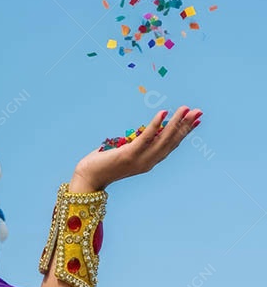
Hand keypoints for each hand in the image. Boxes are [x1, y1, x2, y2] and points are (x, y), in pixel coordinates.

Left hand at [69, 106, 202, 191]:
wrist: (88, 177)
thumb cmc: (103, 163)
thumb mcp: (124, 151)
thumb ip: (137, 143)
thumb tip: (146, 131)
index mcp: (149, 161)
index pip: (171, 145)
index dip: (184, 132)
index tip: (196, 120)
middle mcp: (148, 162)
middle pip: (172, 141)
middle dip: (186, 126)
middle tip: (198, 111)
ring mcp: (140, 159)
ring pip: (163, 139)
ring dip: (176, 123)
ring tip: (185, 109)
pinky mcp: (129, 154)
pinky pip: (146, 137)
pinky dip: (156, 125)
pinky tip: (163, 113)